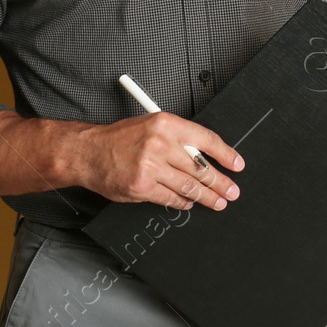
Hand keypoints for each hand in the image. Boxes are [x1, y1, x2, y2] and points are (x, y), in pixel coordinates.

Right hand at [73, 113, 243, 211]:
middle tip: (232, 191)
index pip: (206, 140)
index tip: (237, 165)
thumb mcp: (152, 125)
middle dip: (220, 182)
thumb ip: (178, 138)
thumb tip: (206, 156)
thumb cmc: (120, 138)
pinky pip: (170, 198)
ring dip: (207, 196)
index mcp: (167, 124)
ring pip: (188, 186)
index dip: (225, 154)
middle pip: (200, 167)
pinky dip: (183, 202)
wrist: (88, 152)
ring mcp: (150, 167)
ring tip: (218, 202)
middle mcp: (160, 144)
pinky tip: (190, 202)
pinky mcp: (141, 187)